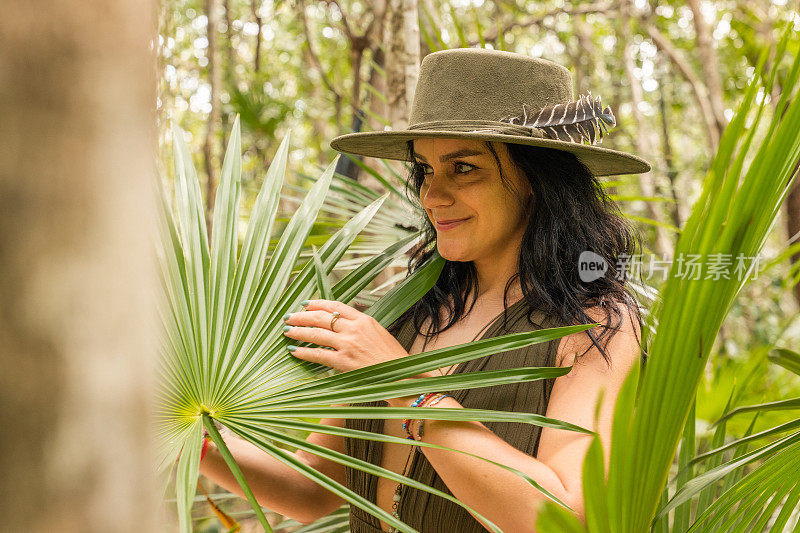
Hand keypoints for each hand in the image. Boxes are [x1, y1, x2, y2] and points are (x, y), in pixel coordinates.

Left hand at [282, 299, 411, 373]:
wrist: (403, 375)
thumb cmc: (393, 358)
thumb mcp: (379, 333)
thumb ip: (361, 327)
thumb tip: (343, 324)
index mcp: (365, 319)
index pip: (336, 305)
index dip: (318, 303)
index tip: (306, 304)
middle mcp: (355, 328)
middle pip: (322, 317)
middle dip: (302, 316)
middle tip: (289, 316)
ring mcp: (348, 344)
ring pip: (316, 334)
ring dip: (298, 331)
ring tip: (286, 331)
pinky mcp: (344, 361)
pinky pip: (318, 355)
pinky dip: (304, 352)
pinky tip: (293, 351)